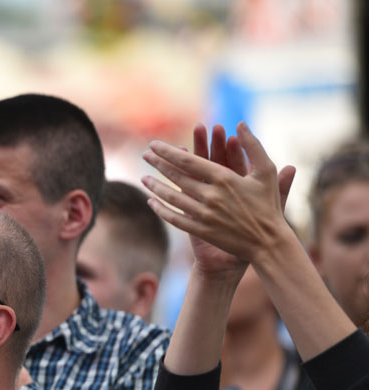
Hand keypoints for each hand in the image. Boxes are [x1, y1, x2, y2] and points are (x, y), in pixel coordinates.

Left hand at [142, 122, 296, 268]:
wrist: (267, 243)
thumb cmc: (268, 204)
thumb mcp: (266, 171)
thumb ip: (253, 146)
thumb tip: (240, 123)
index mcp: (225, 178)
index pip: (188, 161)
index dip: (168, 152)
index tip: (154, 144)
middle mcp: (211, 196)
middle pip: (176, 177)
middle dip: (158, 164)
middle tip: (145, 155)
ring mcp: (204, 214)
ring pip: (172, 197)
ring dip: (155, 187)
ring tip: (143, 177)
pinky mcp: (200, 231)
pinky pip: (175, 219)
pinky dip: (161, 210)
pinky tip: (151, 202)